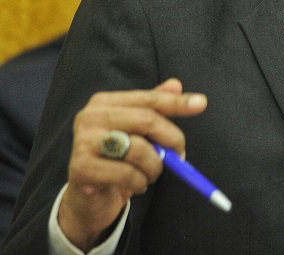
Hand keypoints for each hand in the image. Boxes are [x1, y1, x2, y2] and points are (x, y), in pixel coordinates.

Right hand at [57, 78, 206, 250]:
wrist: (87, 197)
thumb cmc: (115, 159)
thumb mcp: (135, 131)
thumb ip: (152, 108)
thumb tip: (176, 85)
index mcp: (104, 102)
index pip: (148, 99)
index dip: (176, 102)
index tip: (201, 103)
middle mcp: (90, 117)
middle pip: (147, 120)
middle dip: (172, 139)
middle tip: (180, 157)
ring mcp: (83, 142)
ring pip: (139, 149)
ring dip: (155, 167)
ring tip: (151, 174)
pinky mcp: (82, 168)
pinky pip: (128, 174)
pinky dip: (140, 182)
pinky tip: (137, 185)